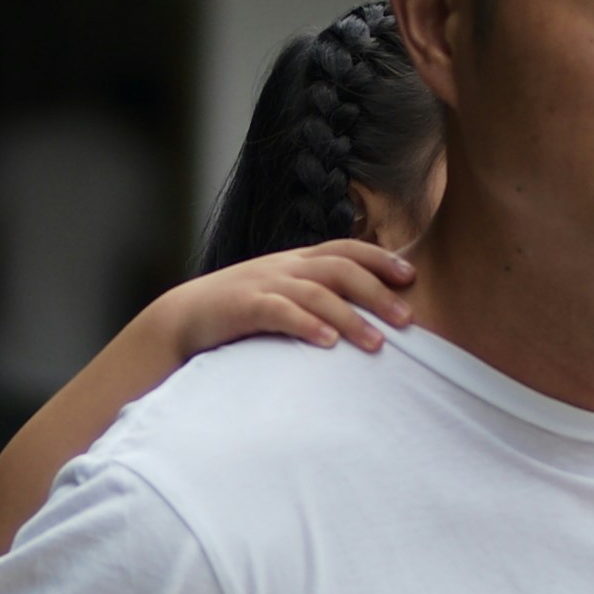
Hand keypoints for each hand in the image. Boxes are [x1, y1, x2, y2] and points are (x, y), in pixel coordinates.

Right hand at [145, 237, 414, 365]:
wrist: (182, 318)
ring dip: (350, 317)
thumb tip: (360, 314)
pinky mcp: (244, 307)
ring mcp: (264, 284)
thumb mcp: (281, 294)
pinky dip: (307, 325)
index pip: (346, 249)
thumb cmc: (239, 313)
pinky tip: (328, 343)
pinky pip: (280, 312)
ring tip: (377, 344)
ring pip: (316, 293)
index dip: (380, 260)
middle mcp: (285, 267)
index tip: (411, 277)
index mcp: (296, 261)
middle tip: (408, 319)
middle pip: (340, 269)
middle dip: (377, 292)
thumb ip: (315, 296)